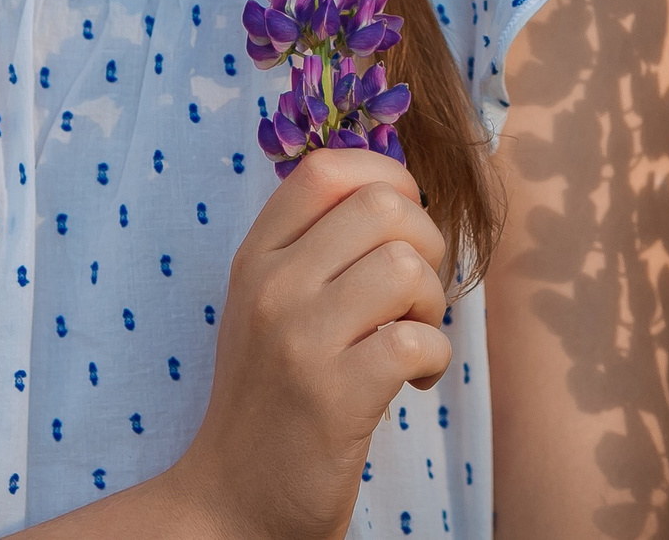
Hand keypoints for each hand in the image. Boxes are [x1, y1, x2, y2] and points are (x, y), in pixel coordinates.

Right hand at [165, 147, 450, 539]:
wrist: (233, 498)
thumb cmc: (269, 395)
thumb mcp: (268, 304)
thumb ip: (313, 248)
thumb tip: (395, 192)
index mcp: (256, 256)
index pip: (326, 169)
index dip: (385, 177)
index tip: (402, 225)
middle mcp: (272, 286)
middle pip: (383, 206)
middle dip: (426, 244)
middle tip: (415, 294)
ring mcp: (299, 339)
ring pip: (406, 267)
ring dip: (433, 306)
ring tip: (413, 338)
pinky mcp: (334, 395)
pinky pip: (417, 341)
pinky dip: (435, 360)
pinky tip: (415, 382)